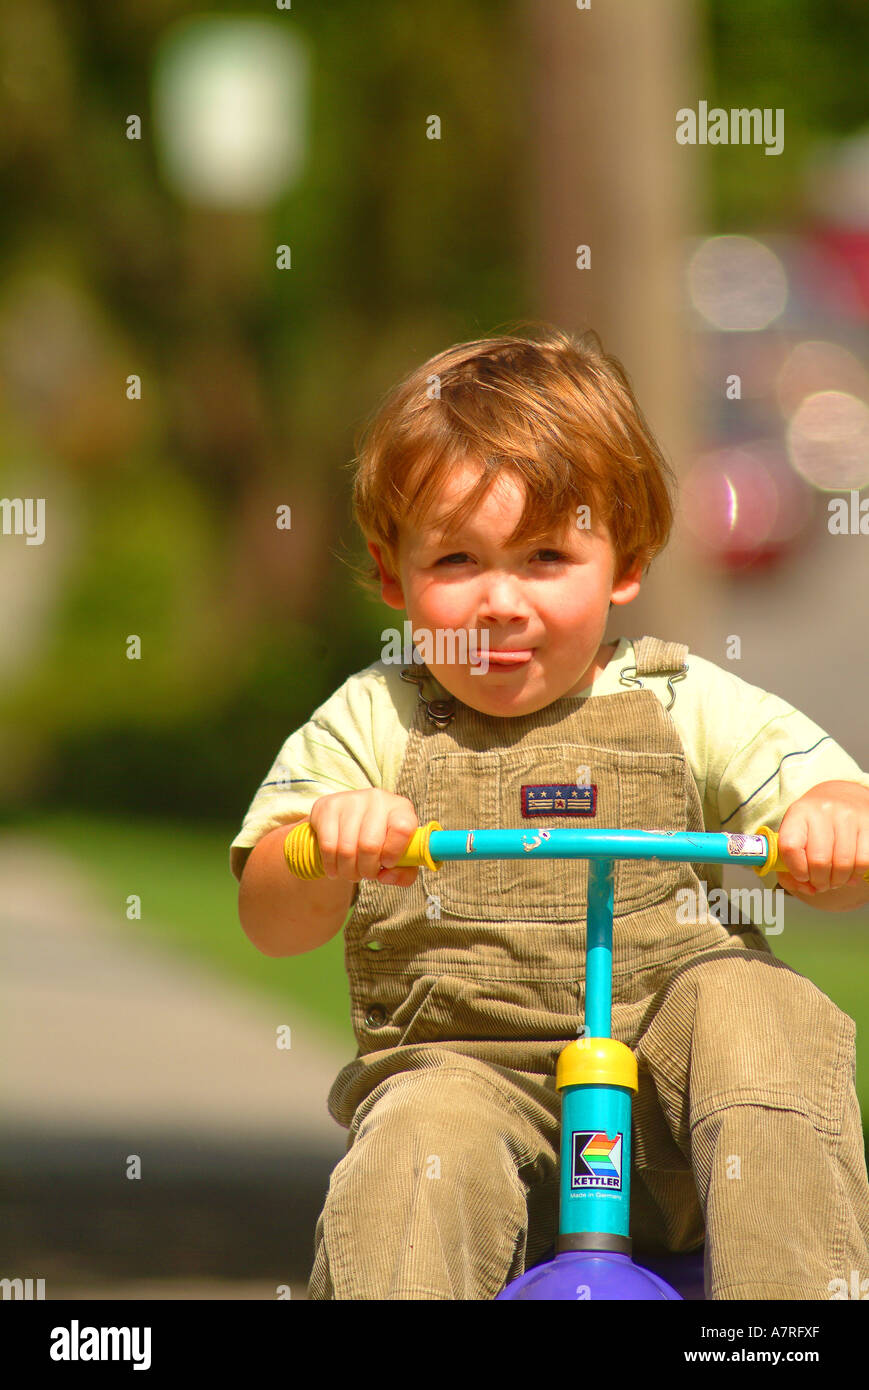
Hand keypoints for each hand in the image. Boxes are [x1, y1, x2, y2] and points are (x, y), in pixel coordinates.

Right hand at [307, 790, 419, 886]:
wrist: (348, 819)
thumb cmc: (380, 841)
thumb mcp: (399, 855)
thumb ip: (404, 873)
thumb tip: (386, 876)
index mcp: (401, 808)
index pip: (402, 829)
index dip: (393, 853)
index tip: (386, 864)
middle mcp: (377, 799)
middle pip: (370, 845)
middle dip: (367, 870)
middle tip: (366, 874)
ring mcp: (351, 800)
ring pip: (346, 849)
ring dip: (348, 871)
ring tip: (351, 872)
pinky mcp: (327, 806)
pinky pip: (328, 845)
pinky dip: (331, 865)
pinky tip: (335, 868)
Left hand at [774, 780, 868, 909]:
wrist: (842, 796)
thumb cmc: (814, 822)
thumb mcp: (794, 834)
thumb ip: (788, 865)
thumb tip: (806, 888)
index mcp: (798, 813)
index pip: (790, 846)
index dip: (795, 869)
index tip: (801, 876)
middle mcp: (823, 811)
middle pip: (819, 860)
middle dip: (819, 881)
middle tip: (820, 884)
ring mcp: (847, 816)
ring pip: (843, 864)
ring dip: (838, 881)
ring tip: (834, 880)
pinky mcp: (868, 824)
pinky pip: (863, 861)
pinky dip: (856, 873)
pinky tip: (850, 872)